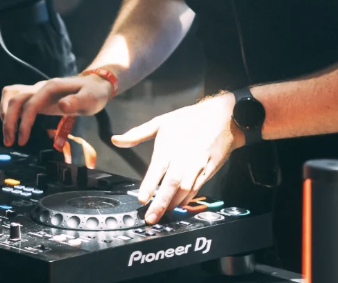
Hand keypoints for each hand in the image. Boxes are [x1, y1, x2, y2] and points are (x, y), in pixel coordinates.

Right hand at [0, 74, 113, 146]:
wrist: (95, 85)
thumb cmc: (93, 94)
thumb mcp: (90, 100)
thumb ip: (76, 102)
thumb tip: (62, 105)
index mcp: (51, 88)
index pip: (30, 104)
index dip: (23, 122)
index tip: (22, 140)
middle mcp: (40, 87)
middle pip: (15, 98)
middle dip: (8, 120)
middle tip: (9, 142)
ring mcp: (37, 90)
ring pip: (11, 95)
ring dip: (5, 113)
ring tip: (8, 134)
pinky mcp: (37, 96)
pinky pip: (16, 99)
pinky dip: (9, 110)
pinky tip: (14, 125)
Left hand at [112, 93, 242, 224]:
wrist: (222, 118)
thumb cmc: (189, 119)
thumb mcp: (161, 122)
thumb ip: (137, 134)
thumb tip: (115, 140)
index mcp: (169, 146)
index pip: (157, 169)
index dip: (149, 185)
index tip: (142, 198)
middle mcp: (183, 158)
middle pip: (171, 184)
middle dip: (160, 203)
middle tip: (150, 218)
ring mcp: (197, 166)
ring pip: (185, 190)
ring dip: (174, 204)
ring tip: (163, 215)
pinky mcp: (208, 171)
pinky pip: (197, 189)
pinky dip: (188, 199)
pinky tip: (179, 205)